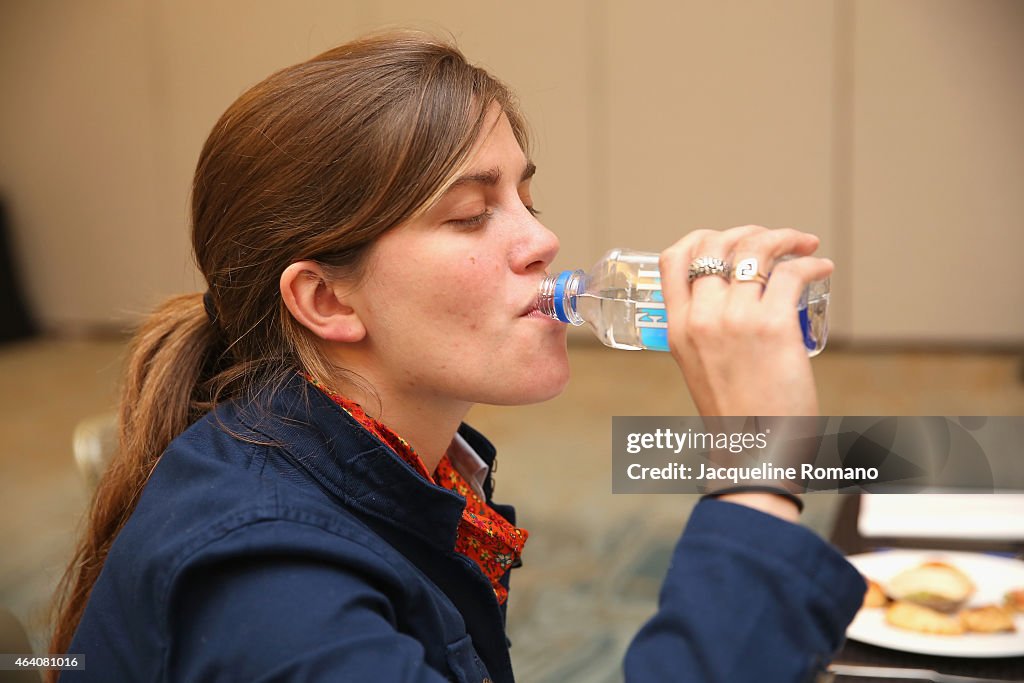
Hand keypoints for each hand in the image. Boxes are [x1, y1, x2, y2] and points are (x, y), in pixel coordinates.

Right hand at [659, 225, 833, 416]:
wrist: (755, 452)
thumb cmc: (735, 415)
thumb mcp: (698, 367)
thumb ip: (705, 333)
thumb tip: (732, 302)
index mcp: (677, 328)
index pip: (674, 259)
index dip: (701, 237)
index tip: (727, 238)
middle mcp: (701, 318)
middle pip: (716, 244)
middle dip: (748, 232)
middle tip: (773, 242)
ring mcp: (736, 320)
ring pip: (755, 250)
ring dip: (783, 237)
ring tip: (802, 244)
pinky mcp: (774, 327)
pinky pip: (793, 274)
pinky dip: (812, 263)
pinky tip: (821, 267)